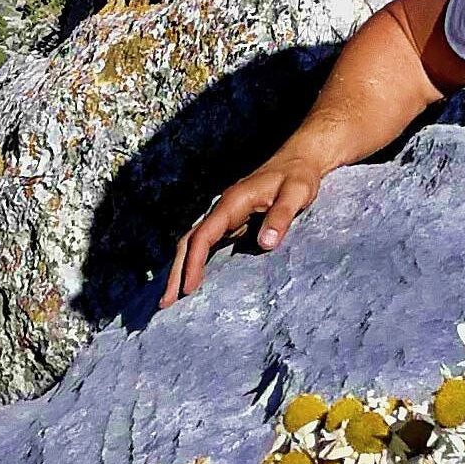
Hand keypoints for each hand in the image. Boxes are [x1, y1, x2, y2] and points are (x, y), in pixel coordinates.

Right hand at [162, 158, 327, 307]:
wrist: (299, 160)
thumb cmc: (299, 177)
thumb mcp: (297, 194)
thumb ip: (281, 217)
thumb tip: (265, 244)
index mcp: (232, 203)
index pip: (203, 236)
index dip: (194, 263)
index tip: (188, 289)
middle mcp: (222, 209)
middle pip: (189, 242)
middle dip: (175, 272)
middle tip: (164, 303)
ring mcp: (225, 216)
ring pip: (194, 244)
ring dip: (181, 269)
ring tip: (170, 299)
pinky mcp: (232, 222)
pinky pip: (207, 244)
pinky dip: (195, 262)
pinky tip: (192, 280)